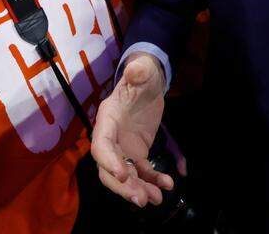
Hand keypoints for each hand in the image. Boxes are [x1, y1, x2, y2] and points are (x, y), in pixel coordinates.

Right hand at [91, 54, 172, 206]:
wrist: (148, 82)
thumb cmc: (142, 75)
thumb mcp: (142, 70)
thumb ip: (138, 71)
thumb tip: (136, 69)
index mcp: (107, 119)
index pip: (101, 145)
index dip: (109, 161)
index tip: (124, 174)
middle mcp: (111, 137)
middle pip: (108, 169)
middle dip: (123, 186)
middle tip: (141, 199)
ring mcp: (123, 147)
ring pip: (125, 175)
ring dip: (138, 189)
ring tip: (156, 199)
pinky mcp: (136, 152)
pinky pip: (142, 171)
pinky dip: (153, 180)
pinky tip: (167, 184)